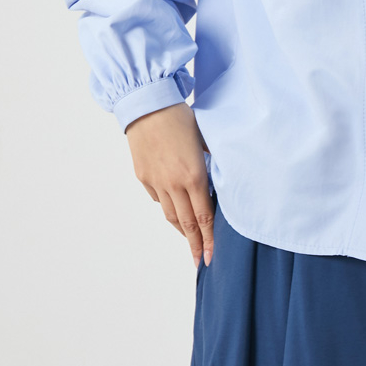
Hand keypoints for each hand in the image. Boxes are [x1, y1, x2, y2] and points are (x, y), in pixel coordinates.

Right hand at [125, 102, 214, 268]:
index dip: (210, 239)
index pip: (205, 217)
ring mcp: (156, 181)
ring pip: (169, 214)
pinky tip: (174, 209)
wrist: (147, 103)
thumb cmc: (181, 116)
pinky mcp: (143, 176)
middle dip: (196, 245)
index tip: (212, 257)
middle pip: (186, 223)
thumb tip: (222, 176)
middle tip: (201, 261)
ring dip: (181, 230)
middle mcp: (174, 183)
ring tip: (190, 240)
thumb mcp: (206, 138)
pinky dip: (167, 206)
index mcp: (194, 175)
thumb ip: (215, 161)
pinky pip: (157, 198)